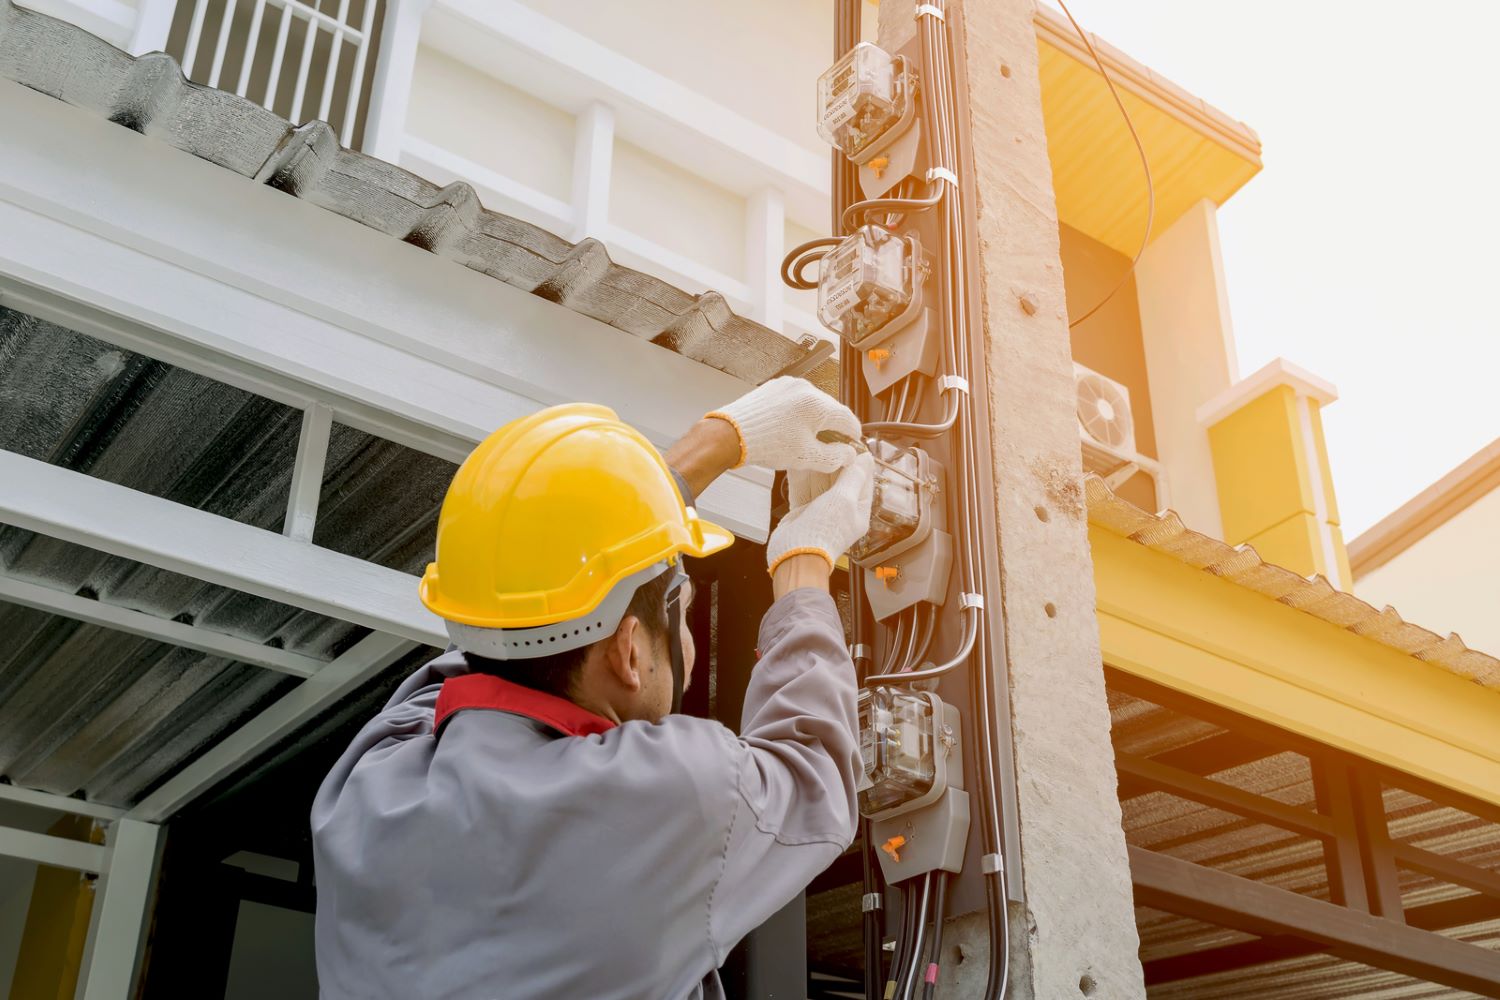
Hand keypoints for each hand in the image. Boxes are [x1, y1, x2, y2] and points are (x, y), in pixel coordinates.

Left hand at [706, 377, 862, 472]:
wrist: (730, 434)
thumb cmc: (767, 445)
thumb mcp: (807, 457)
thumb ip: (835, 457)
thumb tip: (849, 455)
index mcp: (818, 404)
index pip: (848, 419)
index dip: (853, 437)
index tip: (852, 447)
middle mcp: (806, 388)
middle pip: (831, 410)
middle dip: (833, 429)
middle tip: (828, 448)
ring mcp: (789, 385)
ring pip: (813, 404)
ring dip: (815, 421)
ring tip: (805, 440)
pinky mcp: (775, 387)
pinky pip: (795, 400)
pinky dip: (798, 414)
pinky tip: (789, 429)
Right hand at [766, 453, 875, 576]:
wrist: (795, 554)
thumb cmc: (824, 533)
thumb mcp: (844, 499)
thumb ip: (853, 477)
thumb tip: (866, 458)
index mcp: (858, 510)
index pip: (863, 479)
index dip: (858, 460)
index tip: (851, 441)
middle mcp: (841, 510)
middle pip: (840, 478)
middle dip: (834, 460)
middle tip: (828, 439)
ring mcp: (821, 510)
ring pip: (819, 481)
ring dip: (816, 466)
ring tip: (812, 447)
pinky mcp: (803, 511)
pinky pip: (803, 489)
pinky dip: (801, 476)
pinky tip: (799, 462)